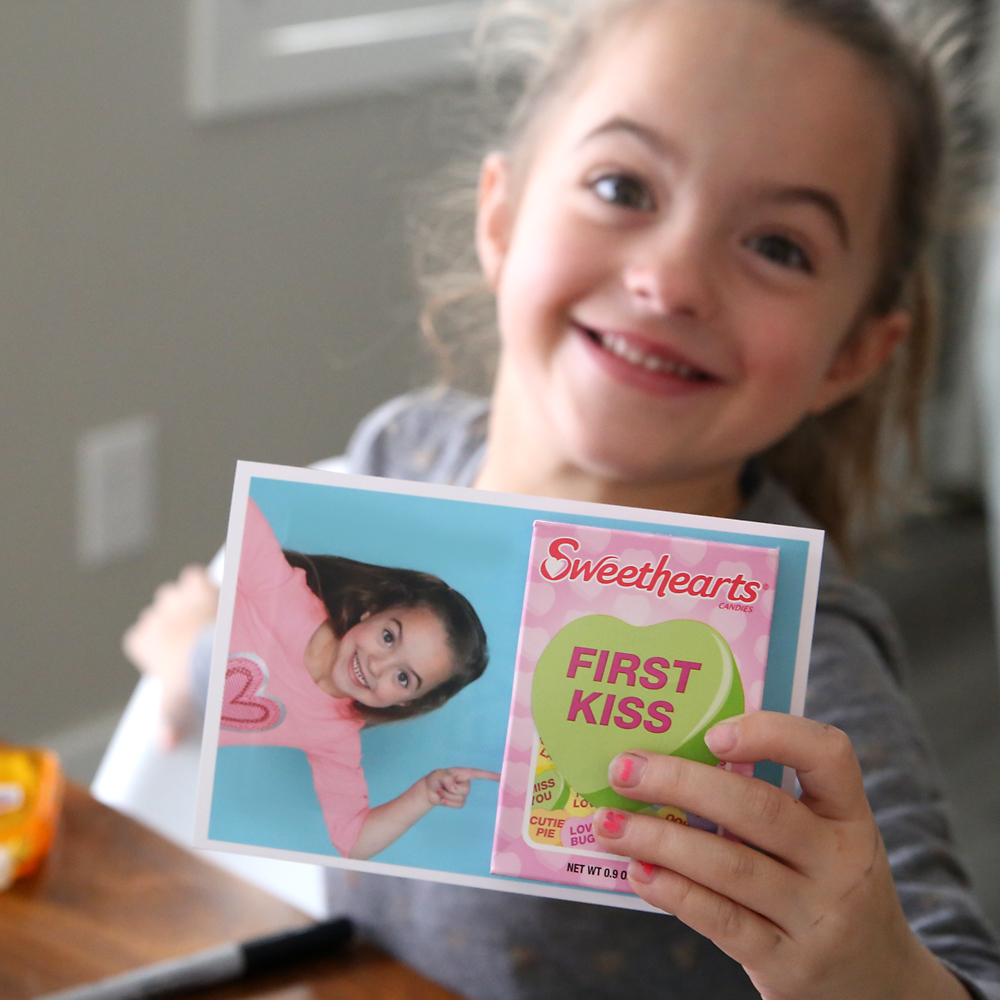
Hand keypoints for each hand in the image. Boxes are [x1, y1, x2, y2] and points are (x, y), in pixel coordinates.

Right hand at [121, 565, 218, 748]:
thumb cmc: (194, 682)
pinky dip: (203, 583)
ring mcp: (177, 601)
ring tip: (204, 615)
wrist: (220, 656)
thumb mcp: (178, 707)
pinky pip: (194, 576)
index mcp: (143, 642)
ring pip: (172, 593)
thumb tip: (165, 746)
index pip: (138, 638)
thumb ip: (169, 723)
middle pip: (157, 613)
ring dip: (185, 600)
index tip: (173, 657)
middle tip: (195, 638)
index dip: (156, 646)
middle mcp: (155, 618)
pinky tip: (215, 593)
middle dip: (172, 622)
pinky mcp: (200, 587)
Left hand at [423, 767, 500, 807]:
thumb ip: (447, 779)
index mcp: (464, 773)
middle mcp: (466, 783)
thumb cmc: (435, 779)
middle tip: (441, 786)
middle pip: (464, 790)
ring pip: (459, 798)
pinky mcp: (460, 802)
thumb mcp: (439, 775)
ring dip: (447, 796)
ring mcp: (464, 794)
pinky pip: (457, 805)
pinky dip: (448, 803)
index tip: (502, 777)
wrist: (429, 790)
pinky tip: (442, 799)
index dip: (491, 776)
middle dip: (450, 790)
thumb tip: (455, 788)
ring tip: (441, 790)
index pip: (480, 774)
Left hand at [592, 712, 967, 999]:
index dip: (772, 733)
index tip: (713, 731)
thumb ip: (770, 800)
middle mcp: (842, 863)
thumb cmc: (823, 887)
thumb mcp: (823, 840)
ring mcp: (817, 918)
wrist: (876, 987)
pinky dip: (673, 892)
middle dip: (681, 783)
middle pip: (759, 809)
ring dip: (659, 839)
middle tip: (623, 769)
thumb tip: (673, 753)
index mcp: (850, 817)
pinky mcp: (788, 964)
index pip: (829, 755)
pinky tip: (637, 872)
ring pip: (730, 866)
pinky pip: (721, 921)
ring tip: (609, 823)